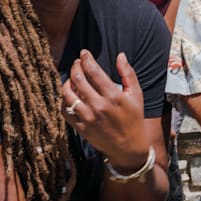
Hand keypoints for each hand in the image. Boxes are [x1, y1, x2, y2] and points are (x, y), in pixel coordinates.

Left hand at [62, 50, 149, 170]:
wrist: (128, 148)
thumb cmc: (133, 118)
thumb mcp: (136, 94)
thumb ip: (128, 73)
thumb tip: (120, 55)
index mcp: (113, 96)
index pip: (94, 72)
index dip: (86, 59)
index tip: (84, 52)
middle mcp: (98, 106)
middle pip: (78, 80)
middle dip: (76, 66)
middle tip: (77, 62)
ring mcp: (87, 118)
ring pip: (68, 94)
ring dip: (68, 81)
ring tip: (72, 76)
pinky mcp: (80, 128)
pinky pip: (65, 110)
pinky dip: (64, 99)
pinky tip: (69, 93)